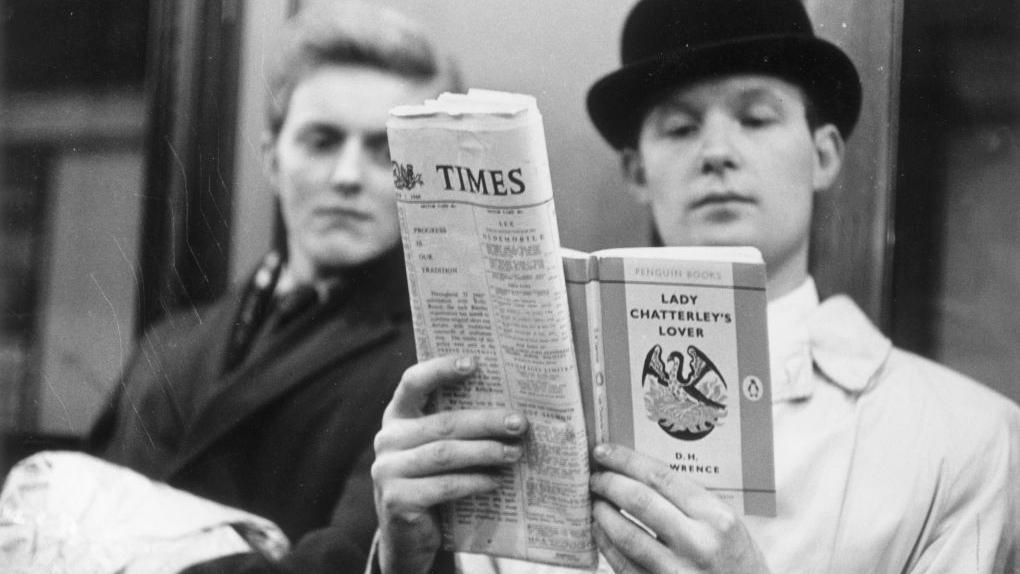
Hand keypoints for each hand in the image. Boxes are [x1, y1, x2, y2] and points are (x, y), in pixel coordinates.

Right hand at [371, 355, 528, 573]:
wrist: (408, 538)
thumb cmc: (433, 481)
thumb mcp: (438, 449)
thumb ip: (456, 428)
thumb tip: (510, 411)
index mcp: (397, 416)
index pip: (413, 382)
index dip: (441, 369)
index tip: (474, 362)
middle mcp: (387, 439)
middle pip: (443, 423)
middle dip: (486, 422)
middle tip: (519, 424)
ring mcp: (387, 470)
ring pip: (445, 454)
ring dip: (485, 452)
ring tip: (515, 453)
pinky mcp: (396, 500)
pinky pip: (444, 486)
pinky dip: (474, 482)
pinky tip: (496, 481)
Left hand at [590, 444, 769, 573]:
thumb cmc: (738, 561)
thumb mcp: (727, 524)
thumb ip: (690, 501)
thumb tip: (638, 473)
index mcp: (716, 517)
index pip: (661, 477)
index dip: (626, 461)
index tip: (604, 452)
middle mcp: (698, 544)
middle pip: (640, 501)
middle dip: (609, 484)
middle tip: (595, 477)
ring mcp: (678, 573)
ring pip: (627, 536)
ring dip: (603, 514)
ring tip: (595, 503)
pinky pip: (624, 566)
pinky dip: (606, 545)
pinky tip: (600, 532)